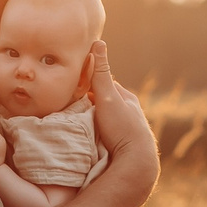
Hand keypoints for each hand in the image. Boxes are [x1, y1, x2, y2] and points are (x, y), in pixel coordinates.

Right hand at [84, 41, 156, 197]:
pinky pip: (107, 136)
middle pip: (105, 102)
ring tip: (75, 122)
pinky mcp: (123, 148)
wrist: (136, 163)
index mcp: (128, 98)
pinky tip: (88, 139)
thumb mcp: (108, 97)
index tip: (72, 83)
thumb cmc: (122, 128)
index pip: (105, 84)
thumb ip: (100, 73)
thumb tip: (98, 42)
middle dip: (90, 101)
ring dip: (93, 120)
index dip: (88, 82)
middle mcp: (130, 113)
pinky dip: (97, 134)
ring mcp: (128, 131)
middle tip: (70, 103)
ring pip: (106, 120)